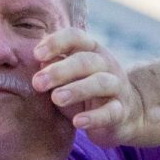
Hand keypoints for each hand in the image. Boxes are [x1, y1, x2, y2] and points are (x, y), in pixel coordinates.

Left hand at [32, 29, 148, 147]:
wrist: (123, 115)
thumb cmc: (85, 93)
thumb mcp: (67, 78)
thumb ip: (53, 67)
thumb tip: (39, 61)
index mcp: (90, 50)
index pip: (75, 37)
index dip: (56, 42)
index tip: (36, 55)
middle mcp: (106, 64)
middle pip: (85, 61)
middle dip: (59, 71)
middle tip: (37, 82)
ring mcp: (117, 87)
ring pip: (100, 83)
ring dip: (77, 90)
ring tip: (56, 98)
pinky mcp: (122, 112)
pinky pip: (110, 112)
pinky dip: (94, 117)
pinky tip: (77, 122)